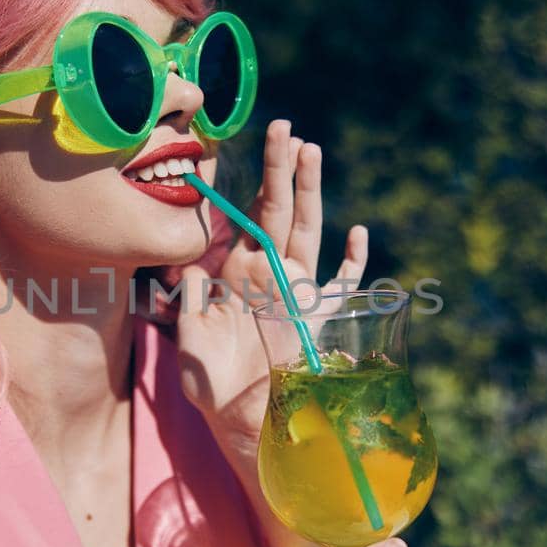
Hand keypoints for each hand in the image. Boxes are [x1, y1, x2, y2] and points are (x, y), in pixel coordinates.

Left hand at [177, 119, 368, 477]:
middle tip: (286, 128)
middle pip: (281, 210)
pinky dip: (352, 260)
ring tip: (311, 152)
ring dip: (310, 193)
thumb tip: (194, 270)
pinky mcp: (318, 318)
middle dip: (283, 170)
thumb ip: (193, 303)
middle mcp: (270, 274)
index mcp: (239, 271)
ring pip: (308, 232)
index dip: (255, 180)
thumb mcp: (190, 338)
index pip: (250, 213)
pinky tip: (356, 233)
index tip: (257, 143)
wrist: (240, 418)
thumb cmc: (210, 382)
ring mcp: (297, 293)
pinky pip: (341, 284)